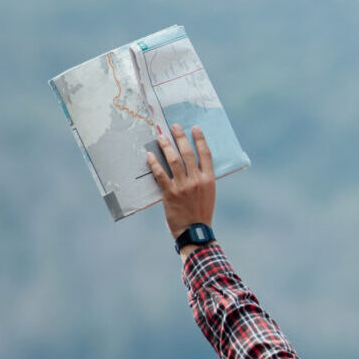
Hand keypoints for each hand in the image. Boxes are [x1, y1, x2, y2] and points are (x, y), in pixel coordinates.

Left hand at [147, 123, 216, 242]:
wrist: (195, 231)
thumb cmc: (201, 213)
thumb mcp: (208, 194)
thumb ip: (202, 179)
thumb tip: (192, 164)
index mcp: (209, 180)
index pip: (205, 154)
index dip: (200, 139)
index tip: (195, 128)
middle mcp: (197, 180)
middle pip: (188, 153)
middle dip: (181, 137)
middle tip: (174, 127)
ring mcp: (183, 186)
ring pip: (174, 160)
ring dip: (167, 146)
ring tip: (161, 136)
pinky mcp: (170, 193)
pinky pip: (160, 174)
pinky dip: (154, 164)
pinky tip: (149, 155)